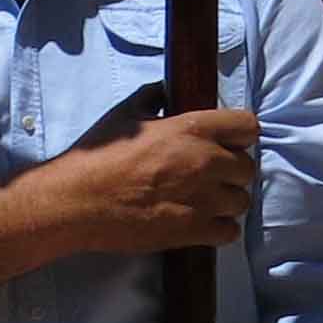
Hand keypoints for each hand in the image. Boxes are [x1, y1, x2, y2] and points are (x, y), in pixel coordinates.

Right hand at [51, 106, 260, 255]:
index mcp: (192, 129)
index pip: (248, 126)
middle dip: (230, 172)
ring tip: (203, 203)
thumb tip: (164, 90)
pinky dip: (218, 229)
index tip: (226, 143)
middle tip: (208, 177)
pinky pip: (229, 232)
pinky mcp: (192, 231)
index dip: (239, 136)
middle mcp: (205, 162)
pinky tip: (200, 225)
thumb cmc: (95, 158)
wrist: (74, 203)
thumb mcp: (123, 116)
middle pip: (247, 168)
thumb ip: (152, 99)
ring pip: (241, 201)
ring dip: (226, 202)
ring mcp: (202, 199)